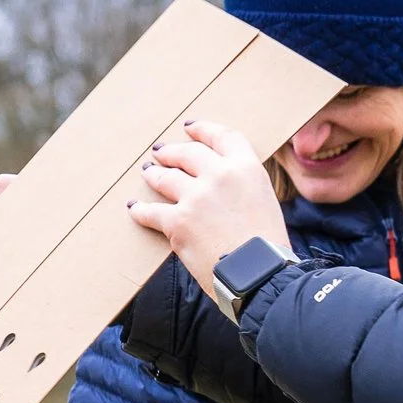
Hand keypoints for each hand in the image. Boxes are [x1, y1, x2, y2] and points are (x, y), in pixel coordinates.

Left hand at [125, 121, 288, 312]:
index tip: (189, 127)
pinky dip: (140, 210)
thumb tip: (227, 189)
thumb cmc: (269, 247)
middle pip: (188, 153)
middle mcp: (219, 175)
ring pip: (165, 177)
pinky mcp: (177, 221)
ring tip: (148, 172)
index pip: (222, 137)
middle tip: (161, 152)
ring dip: (154, 173)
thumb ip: (244, 187)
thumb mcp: (266, 202)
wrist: (259, 275)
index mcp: (246, 168)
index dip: (202, 129)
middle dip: (172, 151)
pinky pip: (151, 211)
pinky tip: (134, 208)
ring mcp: (196, 197)